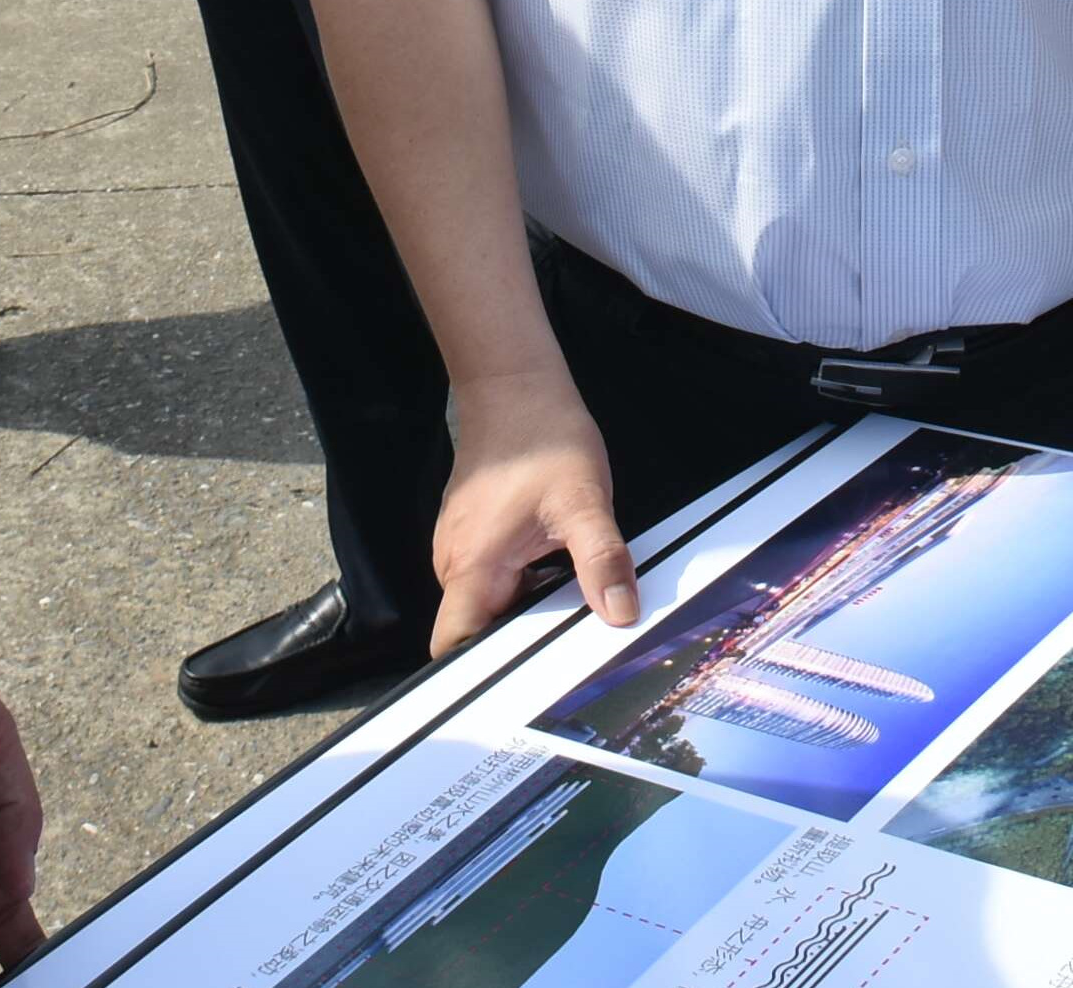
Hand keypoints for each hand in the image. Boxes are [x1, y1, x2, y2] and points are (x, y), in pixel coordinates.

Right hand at [431, 365, 640, 653]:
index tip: (516, 687)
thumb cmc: (542, 436)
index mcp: (473, 564)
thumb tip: (619, 612)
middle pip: (475, 628)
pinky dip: (522, 583)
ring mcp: (460, 545)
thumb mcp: (584, 501)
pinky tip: (554, 568)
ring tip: (567, 601)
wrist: (515, 385)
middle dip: (517, 642)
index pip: (452, 644)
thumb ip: (602, 560)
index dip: (477, 674)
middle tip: (567, 643)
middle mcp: (455, 561)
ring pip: (487, 602)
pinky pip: (493, 576)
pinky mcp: (473, 532)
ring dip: (523, 609)